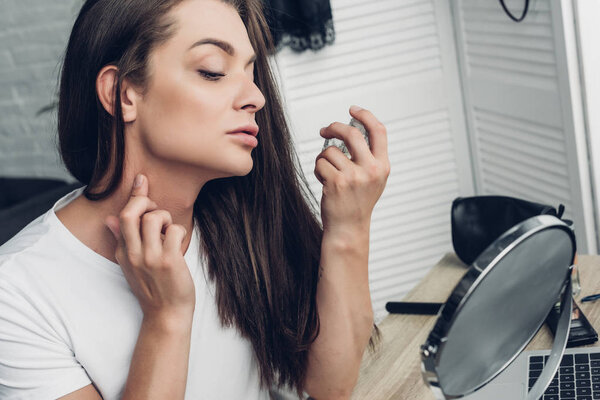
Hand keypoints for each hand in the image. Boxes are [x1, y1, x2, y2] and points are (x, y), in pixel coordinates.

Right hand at [104, 174, 195, 323]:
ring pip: (155, 218)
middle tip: (158, 212)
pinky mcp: (169, 262)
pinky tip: (179, 244)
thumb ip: (123, 241)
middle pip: (131, 213)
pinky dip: (179, 232)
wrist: (166, 315)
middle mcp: (134, 254)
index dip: (134, 196)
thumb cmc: (154, 288)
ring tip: (169, 232)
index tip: (142, 181)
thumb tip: (110, 219)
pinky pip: (175, 231)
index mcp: (123, 252)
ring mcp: (151, 258)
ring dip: (167, 219)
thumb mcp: (131, 265)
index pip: (122, 216)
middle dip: (147, 202)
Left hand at [314, 106, 390, 234]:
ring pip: (330, 150)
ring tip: (327, 173)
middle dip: (334, 127)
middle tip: (325, 130)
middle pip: (351, 133)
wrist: (348, 228)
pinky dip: (318, 169)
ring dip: (323, 159)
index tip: (352, 109)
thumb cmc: (357, 202)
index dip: (365, 115)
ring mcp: (354, 176)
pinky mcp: (337, 182)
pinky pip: (320, 163)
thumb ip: (369, 157)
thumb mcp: (373, 179)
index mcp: (382, 166)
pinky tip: (324, 182)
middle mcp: (371, 170)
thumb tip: (351, 130)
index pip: (378, 131)